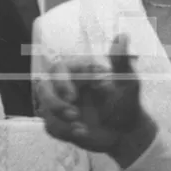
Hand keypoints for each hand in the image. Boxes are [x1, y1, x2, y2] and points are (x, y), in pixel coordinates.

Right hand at [35, 33, 155, 165]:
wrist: (125, 133)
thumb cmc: (127, 103)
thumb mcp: (128, 83)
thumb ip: (122, 61)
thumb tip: (123, 36)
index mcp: (79, 71)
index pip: (57, 69)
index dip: (60, 83)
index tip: (72, 97)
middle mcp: (66, 86)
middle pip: (42, 87)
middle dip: (54, 103)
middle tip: (75, 115)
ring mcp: (60, 104)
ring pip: (44, 109)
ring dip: (60, 120)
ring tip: (82, 129)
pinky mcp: (59, 122)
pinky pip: (50, 126)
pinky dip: (64, 132)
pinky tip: (82, 134)